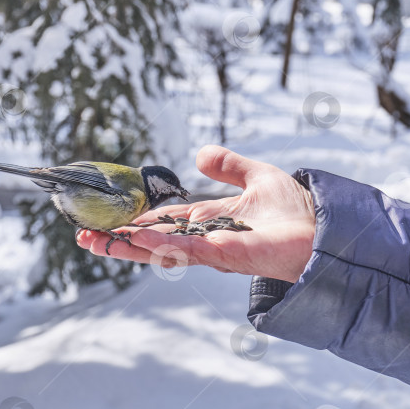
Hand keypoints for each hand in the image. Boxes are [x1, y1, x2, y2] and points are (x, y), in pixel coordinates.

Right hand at [76, 145, 315, 282]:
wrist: (325, 227)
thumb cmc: (297, 209)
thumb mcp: (257, 176)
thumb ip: (229, 166)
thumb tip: (200, 155)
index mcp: (208, 221)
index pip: (162, 222)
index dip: (134, 221)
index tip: (106, 221)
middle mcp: (205, 238)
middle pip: (153, 240)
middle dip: (119, 240)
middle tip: (83, 236)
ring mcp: (213, 248)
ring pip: (161, 249)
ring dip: (128, 246)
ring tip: (94, 241)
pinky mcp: (227, 254)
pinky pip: (187, 250)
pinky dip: (160, 245)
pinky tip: (135, 239)